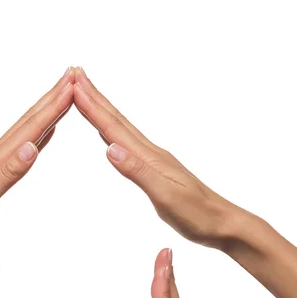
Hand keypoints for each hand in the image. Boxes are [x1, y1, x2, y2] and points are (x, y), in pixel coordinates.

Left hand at [0, 69, 74, 255]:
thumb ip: (7, 174)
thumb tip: (32, 148)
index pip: (31, 128)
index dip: (54, 107)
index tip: (73, 84)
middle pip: (30, 120)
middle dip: (53, 97)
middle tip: (73, 74)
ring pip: (27, 129)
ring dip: (46, 111)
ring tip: (63, 94)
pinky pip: (22, 146)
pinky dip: (38, 135)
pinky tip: (45, 132)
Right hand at [73, 68, 238, 247]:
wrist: (222, 223)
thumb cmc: (196, 213)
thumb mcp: (165, 196)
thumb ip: (137, 171)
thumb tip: (110, 148)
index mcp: (149, 157)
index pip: (115, 128)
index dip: (93, 107)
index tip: (74, 86)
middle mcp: (150, 153)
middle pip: (117, 119)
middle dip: (95, 97)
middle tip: (76, 74)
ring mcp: (153, 159)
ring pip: (122, 128)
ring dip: (103, 110)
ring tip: (87, 94)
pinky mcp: (155, 169)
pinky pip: (128, 143)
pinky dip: (114, 131)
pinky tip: (110, 132)